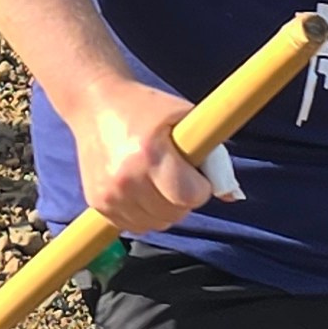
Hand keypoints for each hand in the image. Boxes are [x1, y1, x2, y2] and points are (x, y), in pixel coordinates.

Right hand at [62, 70, 209, 234]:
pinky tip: (141, 188)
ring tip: (157, 179)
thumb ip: (213, 156)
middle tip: (175, 172)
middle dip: (182, 197)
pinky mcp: (97, 203)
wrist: (94, 102)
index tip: (193, 171)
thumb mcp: (185, 117)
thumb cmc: (145, 107)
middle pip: (173, 214)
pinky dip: (143, 213)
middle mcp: (125, 178)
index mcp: (149, 153)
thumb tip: (233, 196)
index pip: (189, 197)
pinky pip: (134, 225)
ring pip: (155, 224)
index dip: (199, 186)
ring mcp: (108, 194)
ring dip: (163, 208)